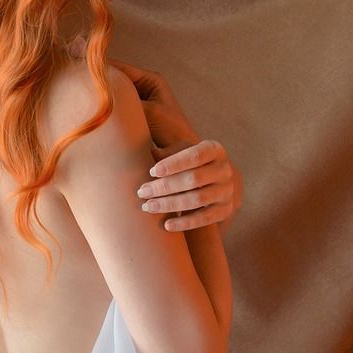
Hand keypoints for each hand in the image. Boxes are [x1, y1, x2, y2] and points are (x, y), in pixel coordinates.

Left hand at [111, 58, 242, 231]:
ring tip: (147, 206)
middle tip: (140, 191)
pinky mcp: (225, 211)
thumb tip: (125, 127)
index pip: (195, 154)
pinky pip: (205, 219)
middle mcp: (224, 169)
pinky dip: (184, 223)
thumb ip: (162, 141)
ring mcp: (227, 191)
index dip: (174, 163)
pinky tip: (166, 225)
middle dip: (164, 187)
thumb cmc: (188, 163)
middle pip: (193, 180)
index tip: (152, 170)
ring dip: (170, 204)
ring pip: (197, 200)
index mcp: (214, 149)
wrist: (219, 183)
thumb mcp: (180, 147)